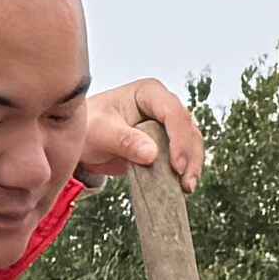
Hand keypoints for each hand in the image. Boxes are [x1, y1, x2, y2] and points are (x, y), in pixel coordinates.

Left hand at [76, 78, 208, 188]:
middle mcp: (163, 105)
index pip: (172, 112)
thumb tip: (151, 154)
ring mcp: (168, 124)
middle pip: (187, 128)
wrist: (85, 141)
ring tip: (187, 187)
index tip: (177, 165)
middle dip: (190, 155)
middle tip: (185, 181)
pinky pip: (185, 155)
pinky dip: (186, 170)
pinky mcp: (168, 143)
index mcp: (148, 93)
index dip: (179, 138)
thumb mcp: (101, 132)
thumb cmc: (90, 127)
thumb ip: (125, 141)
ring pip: (192, 142)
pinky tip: (184, 185)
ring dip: (193, 165)